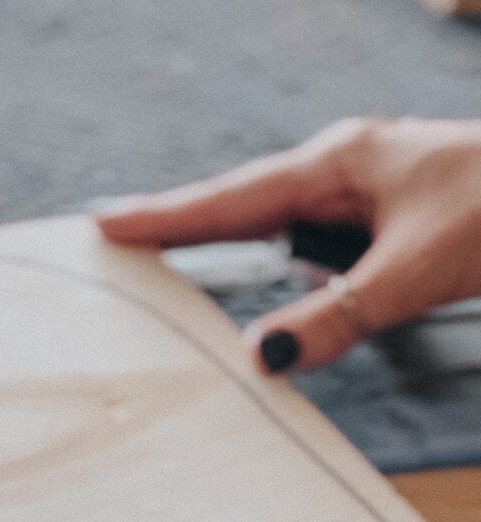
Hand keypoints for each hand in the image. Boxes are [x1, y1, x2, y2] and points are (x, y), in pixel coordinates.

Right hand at [95, 117, 480, 371]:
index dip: (164, 217)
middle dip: (181, 224)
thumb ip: (339, 315)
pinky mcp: (384, 219)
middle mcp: (343, 171)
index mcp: (339, 164)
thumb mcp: (418, 269)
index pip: (231, 199)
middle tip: (116, 238)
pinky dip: (283, 271)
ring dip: (230, 248)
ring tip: (170, 266)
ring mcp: (364, 192)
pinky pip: (312, 246)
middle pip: (241, 204)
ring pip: (278, 227)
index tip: (104, 224)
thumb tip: (261, 357)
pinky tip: (271, 289)